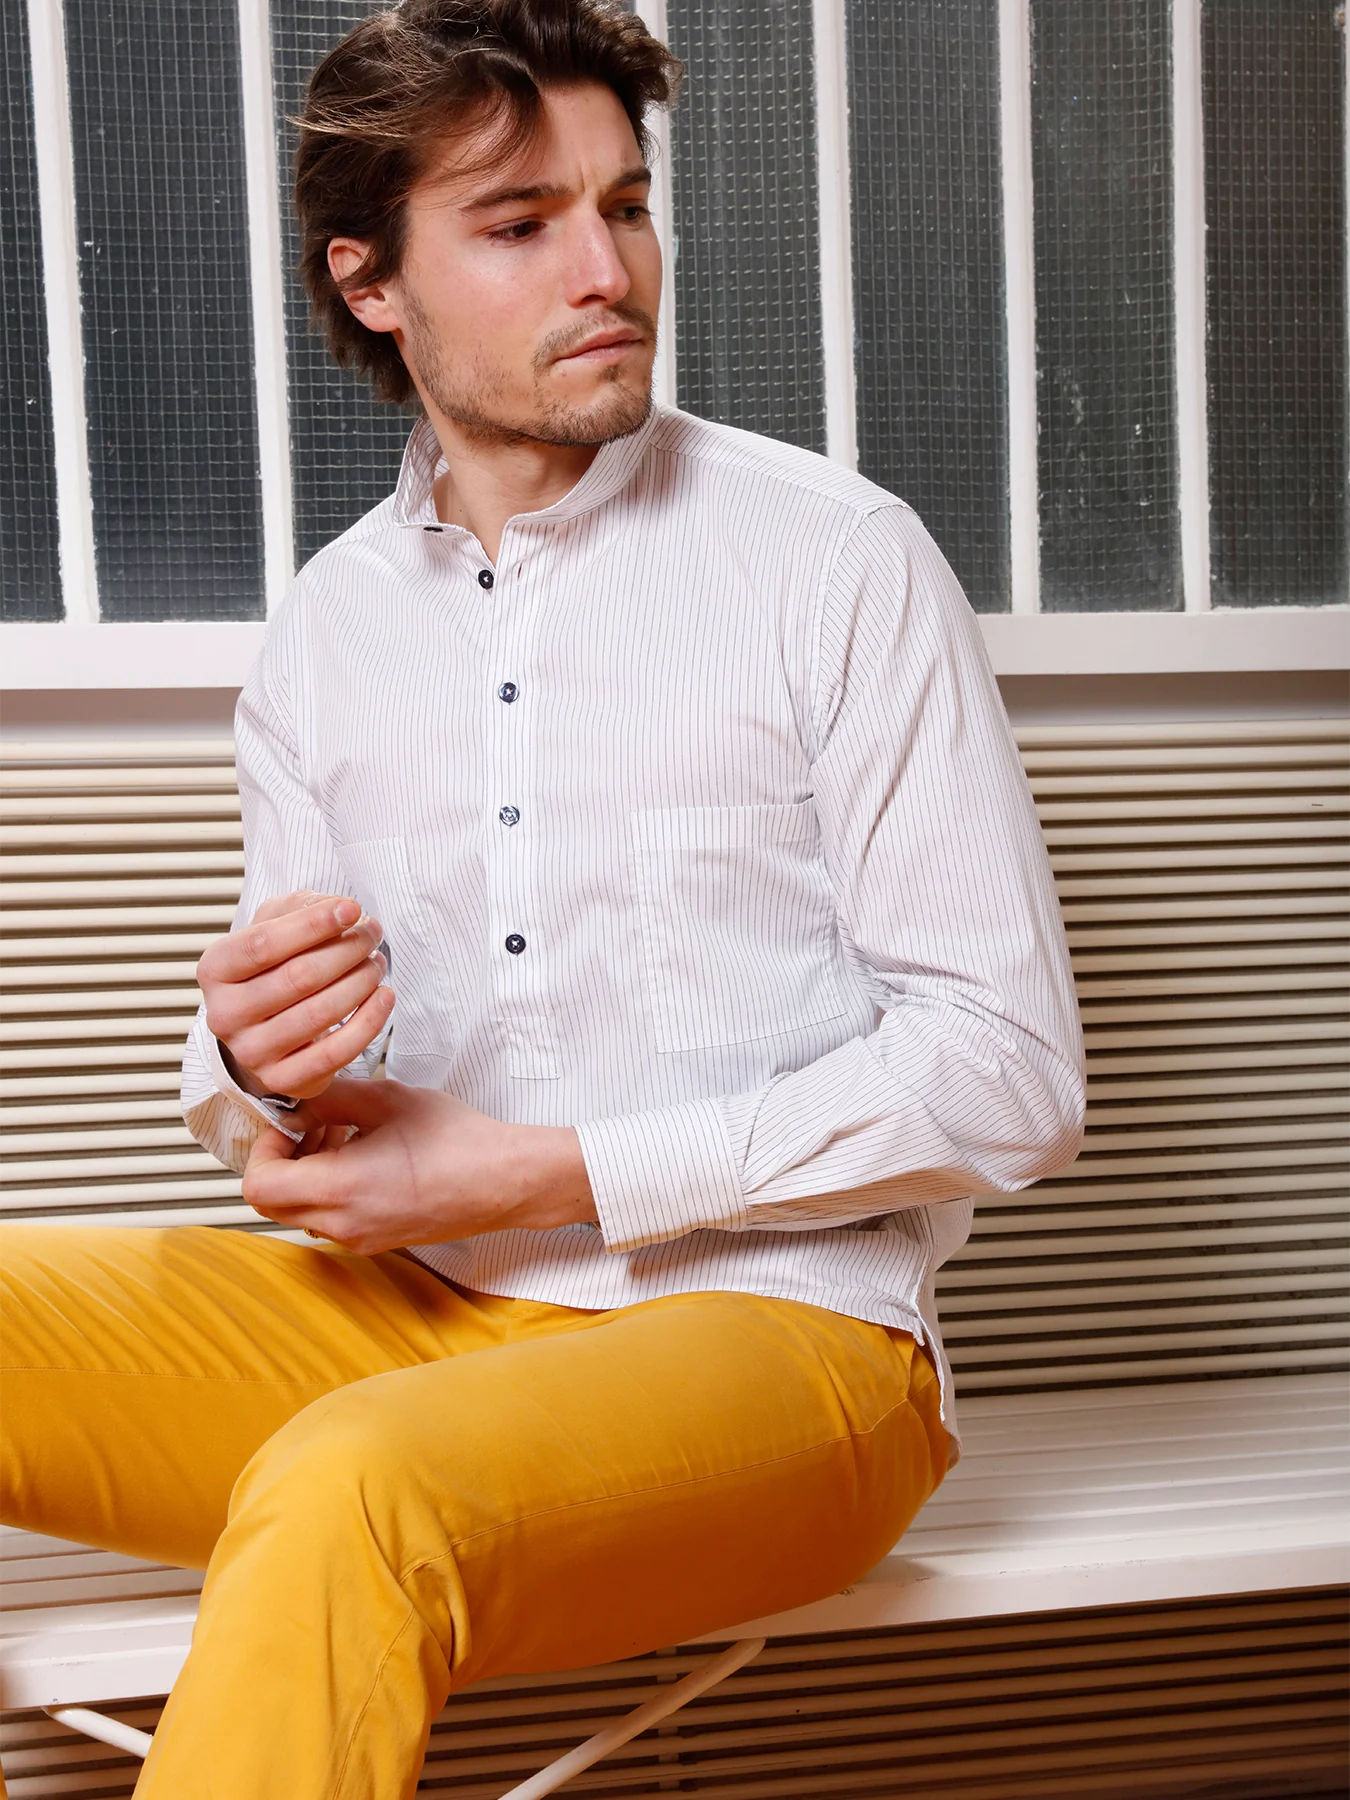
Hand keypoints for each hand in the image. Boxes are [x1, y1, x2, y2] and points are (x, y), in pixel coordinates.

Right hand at [197, 890, 393, 1100]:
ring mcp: (251, 1052)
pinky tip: (383, 996)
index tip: (352, 908)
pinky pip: (336, 1053)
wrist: (262, 1029)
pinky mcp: (283, 1080)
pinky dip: (369, 1021)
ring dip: (361, 981)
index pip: (263, 944)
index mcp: (215, 970)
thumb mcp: (273, 926)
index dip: (313, 924)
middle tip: (372, 934)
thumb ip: (299, 907)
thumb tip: (338, 908)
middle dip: (347, 949)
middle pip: (298, 977)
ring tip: (376, 963)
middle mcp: (225, 1014)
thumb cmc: (271, 969)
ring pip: (321, 1013)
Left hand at [241, 1077, 596, 1252]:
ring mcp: (359, 1238)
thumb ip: (330, 1098)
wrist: (505, 1179)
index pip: (259, 1185)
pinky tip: (365, 1154)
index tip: (286, 1123)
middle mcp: (343, 1224)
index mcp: (341, 1188)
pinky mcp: (375, 1240)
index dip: (262, 1148)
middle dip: (280, 1161)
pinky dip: (330, 1187)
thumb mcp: (387, 1099)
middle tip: (308, 1128)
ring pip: (300, 1210)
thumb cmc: (457, 1140)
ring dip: (306, 1172)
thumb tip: (295, 1101)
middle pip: (272, 1203)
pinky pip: (330, 1217)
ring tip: (343, 1135)